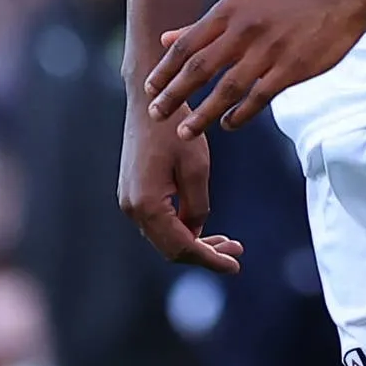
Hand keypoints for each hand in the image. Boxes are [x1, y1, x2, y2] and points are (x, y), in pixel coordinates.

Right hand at [120, 108, 242, 274]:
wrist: (148, 99)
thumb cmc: (173, 128)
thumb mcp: (196, 168)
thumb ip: (198, 205)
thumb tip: (197, 230)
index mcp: (147, 205)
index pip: (182, 247)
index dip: (210, 260)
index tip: (235, 266)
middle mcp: (132, 208)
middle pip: (171, 248)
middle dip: (204, 254)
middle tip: (236, 253)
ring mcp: (130, 200)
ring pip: (164, 236)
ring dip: (194, 242)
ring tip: (226, 242)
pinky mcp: (133, 191)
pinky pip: (158, 221)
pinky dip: (181, 227)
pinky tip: (201, 224)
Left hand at [142, 0, 365, 137]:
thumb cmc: (286, 4)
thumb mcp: (240, 5)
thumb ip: (201, 26)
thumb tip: (164, 38)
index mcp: (227, 12)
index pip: (185, 45)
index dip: (164, 70)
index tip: (149, 90)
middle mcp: (243, 29)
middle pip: (199, 68)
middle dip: (174, 94)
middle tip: (156, 115)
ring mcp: (268, 50)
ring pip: (226, 88)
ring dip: (203, 113)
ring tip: (184, 132)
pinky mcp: (291, 68)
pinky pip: (259, 97)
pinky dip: (240, 114)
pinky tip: (228, 125)